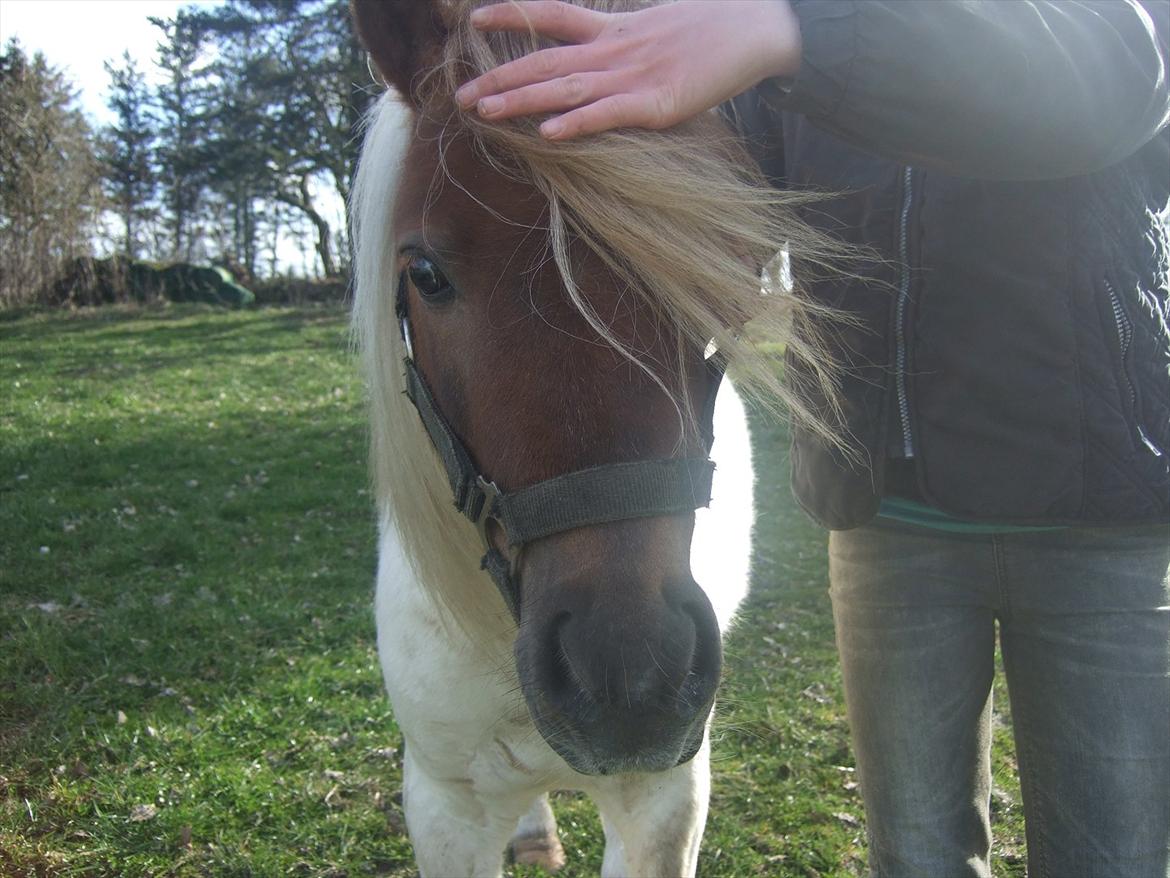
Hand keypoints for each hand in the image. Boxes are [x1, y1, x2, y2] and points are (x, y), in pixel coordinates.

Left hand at [455, 0, 800, 139]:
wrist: (759, 28)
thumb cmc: (714, 30)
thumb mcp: (660, 25)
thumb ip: (628, 41)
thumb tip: (606, 55)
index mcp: (615, 27)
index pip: (552, 14)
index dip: (512, 14)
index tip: (473, 18)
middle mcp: (614, 49)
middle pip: (544, 61)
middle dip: (500, 78)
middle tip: (461, 97)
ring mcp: (632, 77)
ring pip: (564, 89)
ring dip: (520, 101)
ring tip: (484, 112)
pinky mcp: (656, 104)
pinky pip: (607, 115)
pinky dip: (576, 124)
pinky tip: (547, 133)